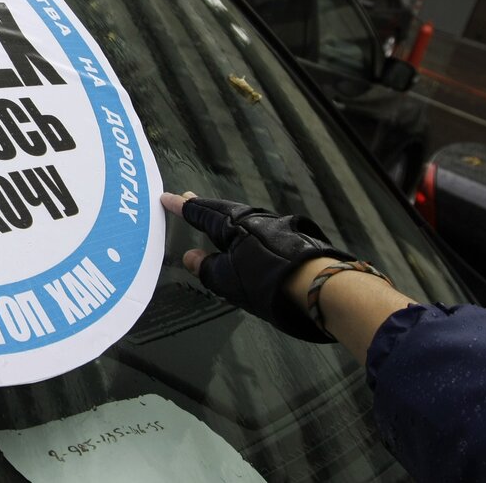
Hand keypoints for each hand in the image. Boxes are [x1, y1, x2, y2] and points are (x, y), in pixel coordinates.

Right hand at [161, 192, 353, 341]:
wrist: (320, 286)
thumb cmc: (266, 282)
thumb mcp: (227, 280)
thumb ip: (206, 267)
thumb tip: (192, 256)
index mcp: (234, 225)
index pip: (200, 213)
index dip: (181, 207)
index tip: (166, 198)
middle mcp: (255, 219)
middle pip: (224, 211)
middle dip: (205, 208)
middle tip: (189, 201)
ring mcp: (278, 226)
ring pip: (245, 219)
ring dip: (228, 220)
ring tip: (217, 222)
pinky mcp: (296, 238)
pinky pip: (262, 229)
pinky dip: (248, 232)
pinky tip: (249, 240)